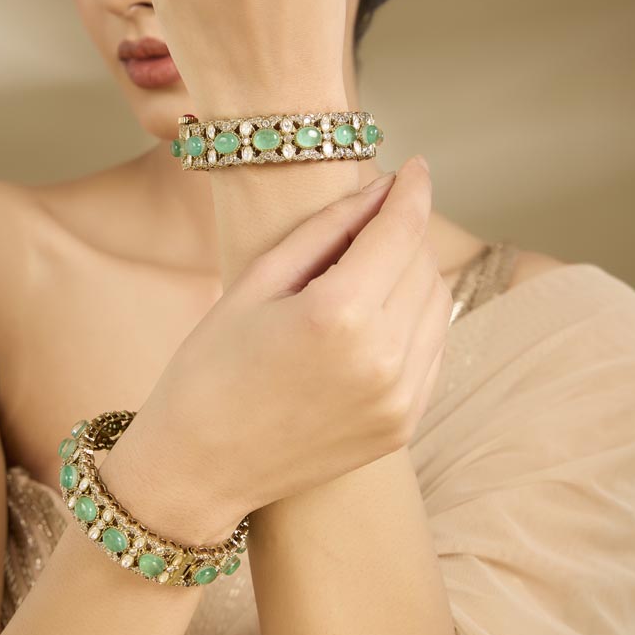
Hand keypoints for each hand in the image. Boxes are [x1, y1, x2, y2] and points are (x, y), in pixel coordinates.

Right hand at [131, 157, 451, 536]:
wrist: (197, 468)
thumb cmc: (211, 364)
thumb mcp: (258, 280)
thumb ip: (328, 228)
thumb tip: (381, 188)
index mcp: (339, 314)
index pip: (400, 229)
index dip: (411, 190)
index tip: (415, 166)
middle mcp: (383, 358)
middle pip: (423, 264)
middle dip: (405, 229)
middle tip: (372, 217)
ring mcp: (400, 399)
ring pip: (437, 305)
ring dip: (414, 272)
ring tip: (370, 264)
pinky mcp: (404, 425)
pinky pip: (432, 349)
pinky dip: (416, 318)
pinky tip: (378, 311)